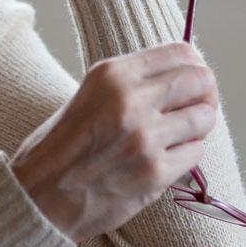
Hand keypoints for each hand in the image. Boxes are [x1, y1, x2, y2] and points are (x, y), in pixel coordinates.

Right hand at [9, 42, 220, 240]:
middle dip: (205, 93)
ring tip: (181, 133)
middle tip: (197, 105)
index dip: (194, 65)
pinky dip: (187, 154)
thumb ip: (133, 82)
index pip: (180, 52)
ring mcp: (145, 137)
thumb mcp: (91, 94)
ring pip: (204, 118)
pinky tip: (167, 157)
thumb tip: (183, 75)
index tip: (193, 79)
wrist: (40, 195)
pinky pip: (195, 153)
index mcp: (112, 74)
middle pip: (200, 81)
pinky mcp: (154, 172)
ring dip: (198, 125)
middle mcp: (130, 100)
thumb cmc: (63, 145)